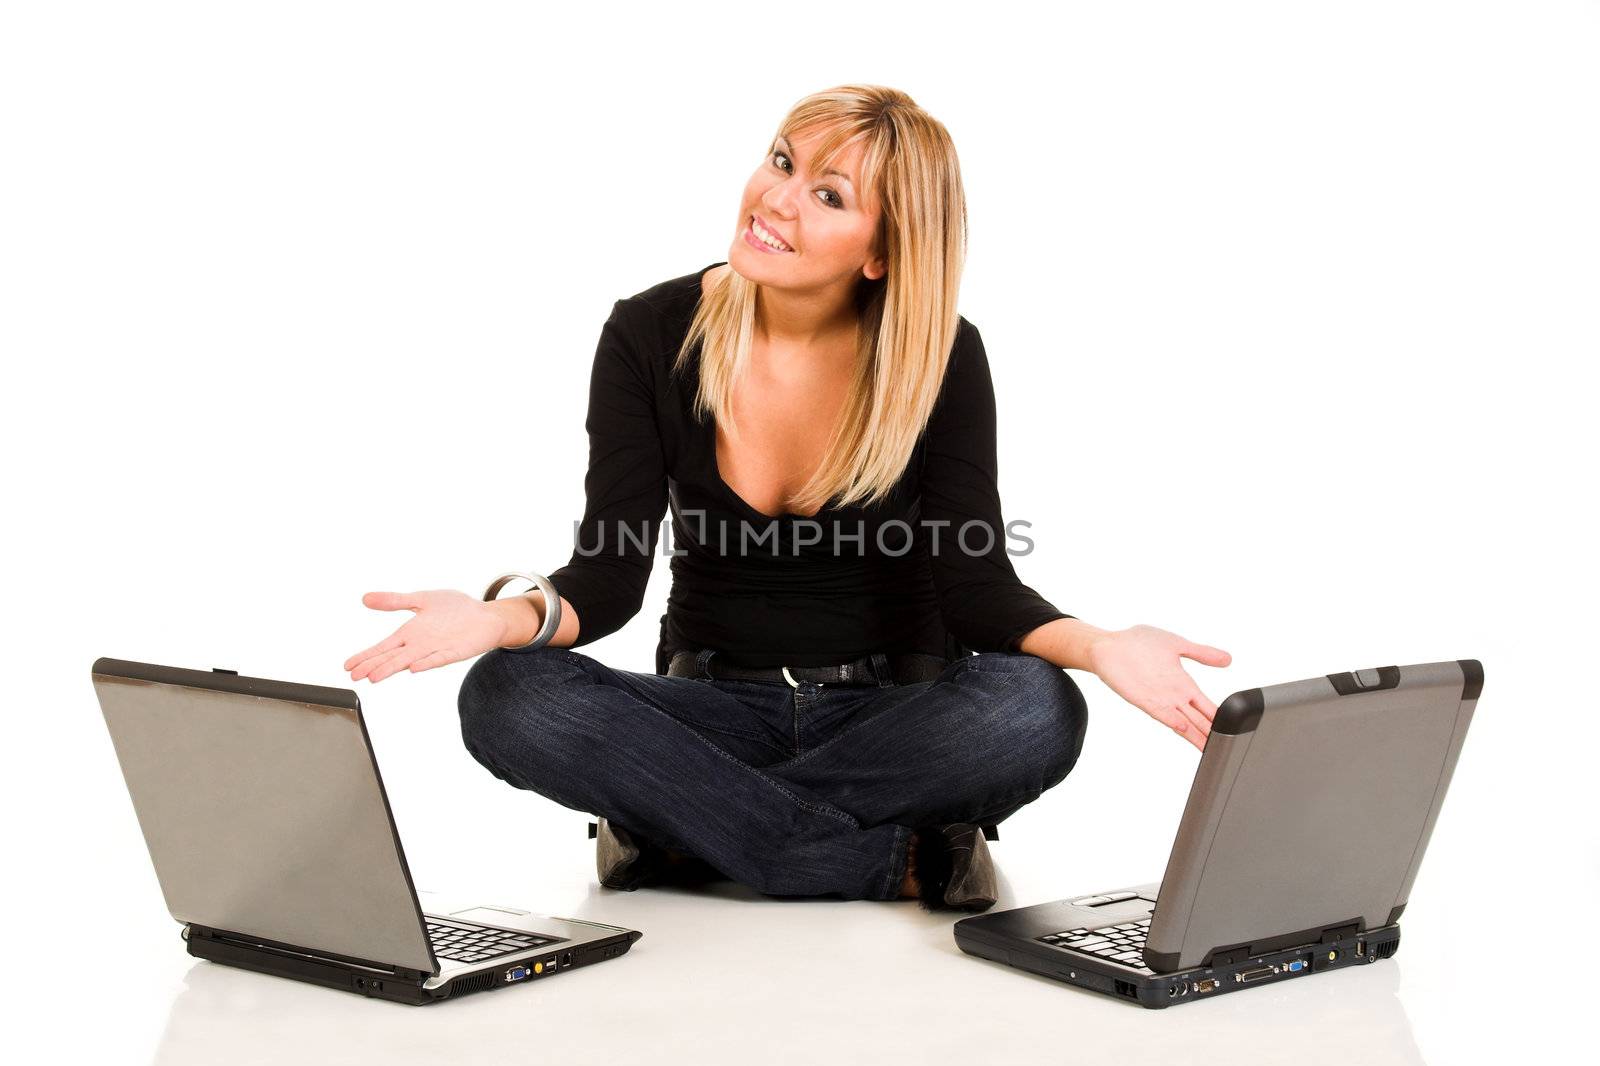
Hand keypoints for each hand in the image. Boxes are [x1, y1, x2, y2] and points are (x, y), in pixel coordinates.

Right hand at [343, 589, 510, 683]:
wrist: (486, 615)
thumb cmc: (455, 609)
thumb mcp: (421, 599)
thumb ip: (395, 601)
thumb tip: (366, 598)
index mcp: (410, 633)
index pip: (383, 648)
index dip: (366, 656)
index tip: (348, 666)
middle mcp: (420, 645)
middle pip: (391, 657)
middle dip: (373, 666)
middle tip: (354, 677)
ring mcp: (436, 649)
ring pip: (409, 661)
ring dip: (393, 668)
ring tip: (375, 677)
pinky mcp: (454, 651)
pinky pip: (438, 659)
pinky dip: (426, 663)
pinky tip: (414, 667)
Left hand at [1086, 624, 1231, 750]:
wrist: (1107, 645)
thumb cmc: (1138, 643)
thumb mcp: (1177, 645)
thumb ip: (1202, 653)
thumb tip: (1228, 659)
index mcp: (1184, 684)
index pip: (1208, 706)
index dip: (1221, 718)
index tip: (1237, 731)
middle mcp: (1174, 696)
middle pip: (1198, 720)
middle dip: (1212, 734)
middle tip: (1229, 749)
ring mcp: (1159, 699)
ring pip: (1183, 722)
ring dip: (1195, 735)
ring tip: (1211, 749)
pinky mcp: (1143, 699)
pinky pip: (1161, 713)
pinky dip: (1172, 721)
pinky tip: (1184, 729)